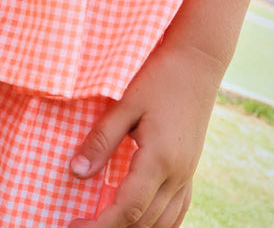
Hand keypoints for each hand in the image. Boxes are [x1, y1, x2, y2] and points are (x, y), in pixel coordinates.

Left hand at [67, 43, 223, 227]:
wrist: (198, 62)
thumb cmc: (160, 78)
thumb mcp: (126, 104)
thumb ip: (101, 140)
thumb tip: (76, 172)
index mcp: (159, 159)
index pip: (127, 209)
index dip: (99, 224)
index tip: (74, 226)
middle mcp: (177, 173)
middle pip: (144, 221)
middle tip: (82, 224)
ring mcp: (187, 173)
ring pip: (163, 222)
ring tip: (106, 222)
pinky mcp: (190, 168)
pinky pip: (177, 210)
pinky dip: (158, 223)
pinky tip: (141, 220)